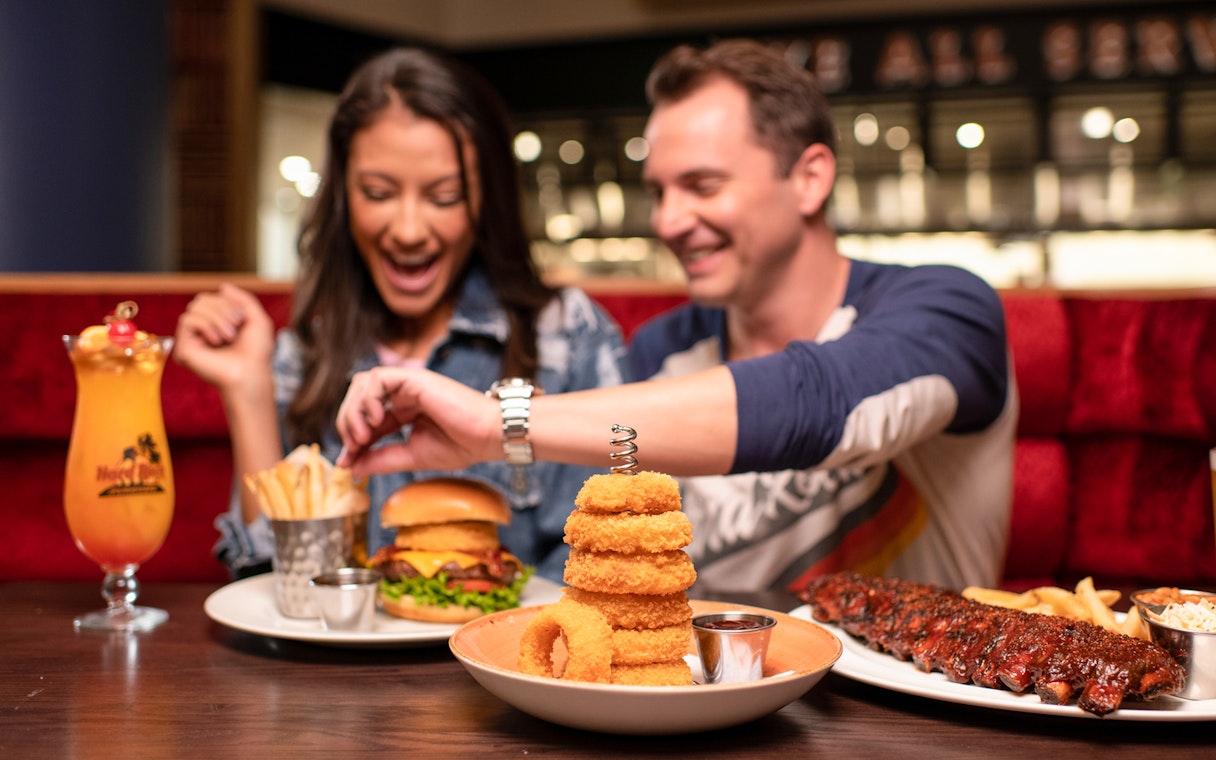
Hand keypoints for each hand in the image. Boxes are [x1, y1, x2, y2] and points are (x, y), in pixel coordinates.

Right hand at [174, 283, 274, 393]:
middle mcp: (201, 331)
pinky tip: (216, 341)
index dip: (228, 302)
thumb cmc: (256, 351)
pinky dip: (206, 325)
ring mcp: (191, 340)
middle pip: (201, 299)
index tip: (242, 319)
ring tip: (229, 336)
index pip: (211, 297)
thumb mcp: (257, 318)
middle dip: (223, 308)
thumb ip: (243, 299)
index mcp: (216, 324)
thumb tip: (222, 287)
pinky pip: (187, 320)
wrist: (251, 372)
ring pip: (194, 307)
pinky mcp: (183, 348)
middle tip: (236, 327)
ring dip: (217, 318)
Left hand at [335, 367, 499, 477]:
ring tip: (362, 436)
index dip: (351, 439)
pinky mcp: (414, 378)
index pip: (365, 419)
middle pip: (357, 397)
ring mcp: (408, 384)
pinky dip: (369, 398)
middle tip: (353, 447)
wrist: (489, 436)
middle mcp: (403, 394)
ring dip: (354, 410)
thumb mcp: (412, 456)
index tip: (347, 463)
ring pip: (362, 383)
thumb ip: (382, 459)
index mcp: (403, 411)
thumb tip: (351, 468)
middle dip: (347, 422)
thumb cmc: (462, 445)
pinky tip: (376, 420)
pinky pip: (378, 378)